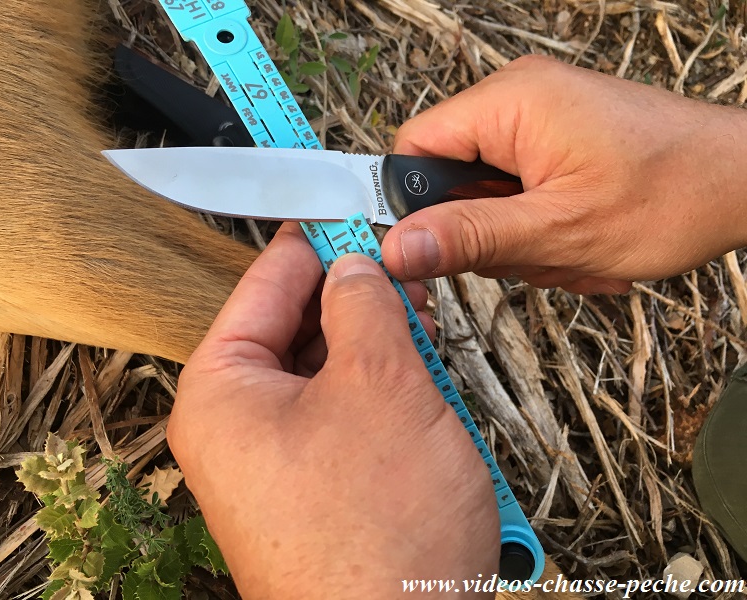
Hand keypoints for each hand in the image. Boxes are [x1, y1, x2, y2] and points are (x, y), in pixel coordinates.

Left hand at [168, 224, 498, 599]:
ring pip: (329, 373)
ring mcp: (277, 464)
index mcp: (222, 391)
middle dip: (355, 297)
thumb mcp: (380, 381)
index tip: (343, 202)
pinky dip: (384, 395)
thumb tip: (355, 266)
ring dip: (380, 348)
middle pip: (298, 328)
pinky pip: (346, 418)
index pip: (264, 284)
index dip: (310, 238)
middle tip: (402, 269)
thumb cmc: (378, 530)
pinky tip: (422, 387)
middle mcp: (238, 428)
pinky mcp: (318, 491)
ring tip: (424, 329)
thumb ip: (364, 303)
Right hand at [382, 55, 746, 294]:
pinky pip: (518, 195)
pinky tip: (579, 242)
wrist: (745, 181)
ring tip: (569, 249)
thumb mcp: (557, 230)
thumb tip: (397, 249)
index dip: (416, 205)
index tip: (443, 248)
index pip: (414, 148)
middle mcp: (518, 100)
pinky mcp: (558, 142)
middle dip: (483, 232)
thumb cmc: (672, 194)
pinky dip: (541, 230)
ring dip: (518, 239)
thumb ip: (470, 238)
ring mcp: (540, 121)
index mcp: (508, 102)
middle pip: (450, 179)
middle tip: (533, 251)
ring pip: (485, 197)